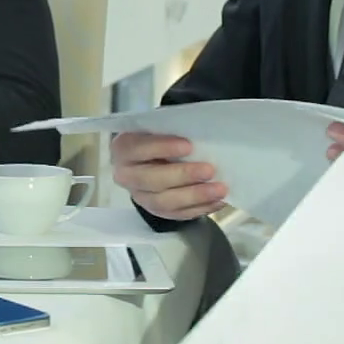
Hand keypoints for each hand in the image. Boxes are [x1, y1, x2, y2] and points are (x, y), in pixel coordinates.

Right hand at [111, 131, 225, 220]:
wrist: (150, 160)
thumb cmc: (157, 139)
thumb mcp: (158, 129)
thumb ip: (171, 130)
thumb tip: (200, 136)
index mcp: (124, 149)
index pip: (139, 149)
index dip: (163, 147)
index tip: (189, 145)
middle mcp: (126, 175)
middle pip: (151, 180)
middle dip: (182, 175)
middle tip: (209, 170)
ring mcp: (141, 196)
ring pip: (164, 202)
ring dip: (194, 196)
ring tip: (219, 189)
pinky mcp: (157, 211)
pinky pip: (178, 214)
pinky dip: (200, 208)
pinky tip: (218, 201)